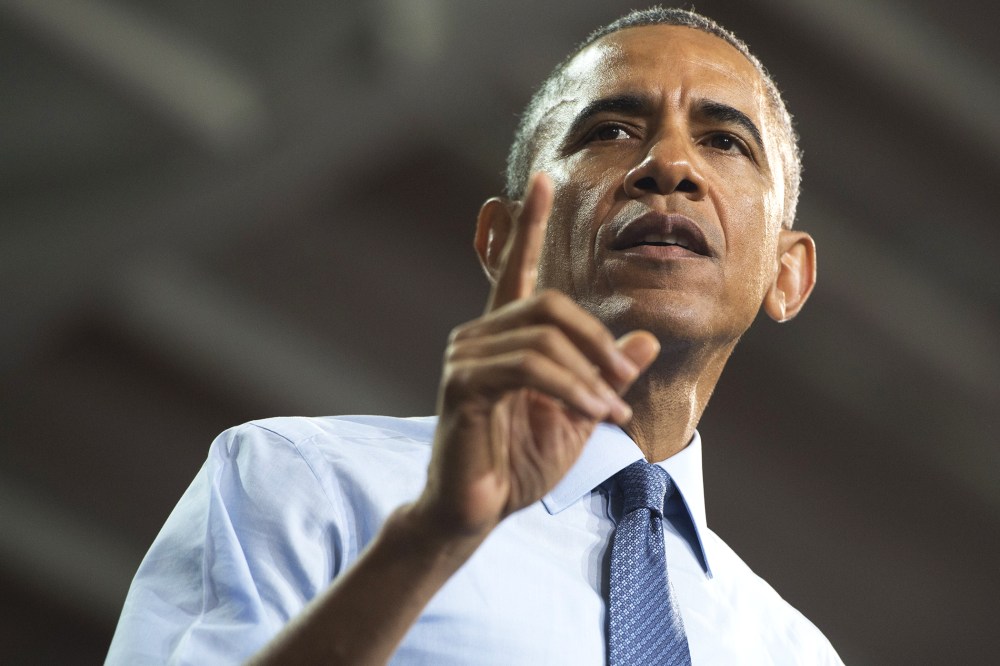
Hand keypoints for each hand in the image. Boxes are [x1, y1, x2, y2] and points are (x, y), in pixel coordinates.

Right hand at [412, 173, 659, 541]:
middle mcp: (479, 335)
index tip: (541, 182)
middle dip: (599, 340)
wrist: (477, 510)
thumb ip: (607, 374)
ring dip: (590, 375)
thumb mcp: (579, 413)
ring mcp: (465, 357)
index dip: (528, 227)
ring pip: (544, 337)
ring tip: (611, 413)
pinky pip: (528, 366)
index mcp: (504, 336)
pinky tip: (591, 413)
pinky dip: (570, 388)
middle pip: (550, 304)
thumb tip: (647, 340)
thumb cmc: (520, 462)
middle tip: (625, 379)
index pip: (515, 270)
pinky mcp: (461, 384)